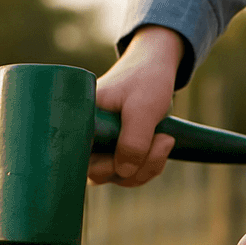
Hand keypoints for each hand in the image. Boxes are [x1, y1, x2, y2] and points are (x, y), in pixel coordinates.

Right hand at [87, 25, 183, 186]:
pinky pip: (131, 173)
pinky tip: (162, 144)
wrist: (156, 67)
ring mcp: (101, 148)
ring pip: (119, 176)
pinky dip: (150, 165)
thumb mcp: (143, 108)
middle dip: (137, 166)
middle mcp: (85, 138)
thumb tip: (123, 172)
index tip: (131, 155)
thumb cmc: (145, 80)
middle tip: (163, 141)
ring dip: (147, 166)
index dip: (105, 167)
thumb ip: (133, 141)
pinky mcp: (116, 153)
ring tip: (165, 139)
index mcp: (81, 123)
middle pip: (101, 174)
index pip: (79, 161)